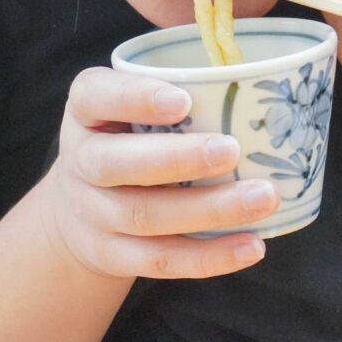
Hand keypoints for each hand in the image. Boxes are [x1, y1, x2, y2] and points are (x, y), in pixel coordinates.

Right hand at [42, 67, 278, 279]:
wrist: (77, 208)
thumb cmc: (128, 134)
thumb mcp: (133, 101)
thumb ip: (182, 88)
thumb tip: (261, 81)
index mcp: (86, 109)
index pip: (96, 95)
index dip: (136, 97)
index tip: (184, 100)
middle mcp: (81, 159)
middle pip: (118, 162)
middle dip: (178, 158)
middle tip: (232, 150)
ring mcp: (91, 212)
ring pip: (145, 215)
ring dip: (210, 209)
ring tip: (263, 197)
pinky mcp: (111, 255)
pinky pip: (160, 260)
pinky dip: (209, 256)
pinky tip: (252, 246)